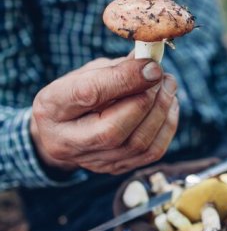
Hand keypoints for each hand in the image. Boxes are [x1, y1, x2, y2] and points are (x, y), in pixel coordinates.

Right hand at [30, 56, 178, 174]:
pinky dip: (167, 126)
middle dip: (147, 99)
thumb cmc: (77, 94)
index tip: (152, 66)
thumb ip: (114, 69)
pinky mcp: (117, 168)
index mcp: (53, 107)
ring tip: (168, 86)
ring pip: (137, 144)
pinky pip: (152, 152)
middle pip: (113, 130)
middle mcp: (68, 142)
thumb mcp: (86, 73)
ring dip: (162, 111)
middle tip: (162, 76)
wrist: (65, 131)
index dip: (124, 79)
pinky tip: (169, 105)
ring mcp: (94, 161)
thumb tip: (150, 62)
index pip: (88, 94)